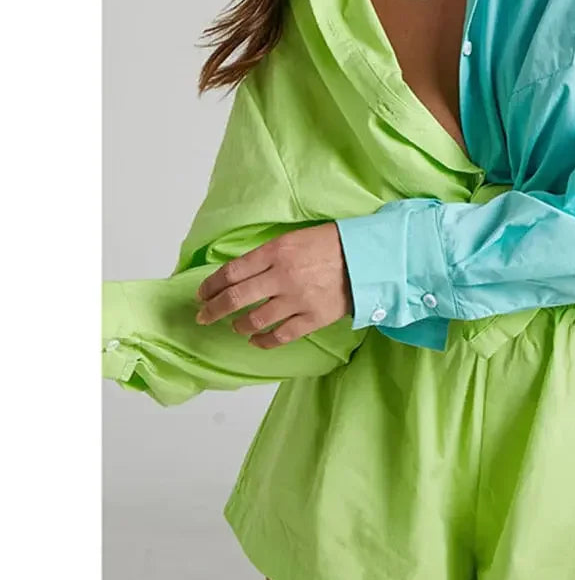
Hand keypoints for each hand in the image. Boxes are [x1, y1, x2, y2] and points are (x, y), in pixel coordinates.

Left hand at [194, 222, 353, 348]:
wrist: (368, 258)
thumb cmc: (331, 243)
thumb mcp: (294, 238)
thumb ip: (267, 255)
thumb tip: (240, 273)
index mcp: (275, 252)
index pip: (231, 272)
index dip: (211, 285)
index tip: (202, 293)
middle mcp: (282, 277)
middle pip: (235, 298)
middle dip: (213, 310)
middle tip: (204, 316)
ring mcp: (297, 300)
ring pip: (254, 320)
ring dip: (238, 326)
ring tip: (235, 327)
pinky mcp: (313, 319)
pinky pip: (281, 336)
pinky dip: (264, 341)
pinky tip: (257, 341)